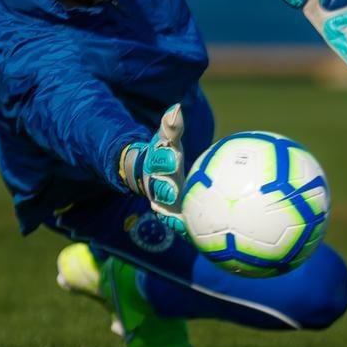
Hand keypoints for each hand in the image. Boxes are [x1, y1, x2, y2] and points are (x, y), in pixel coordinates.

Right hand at [119, 104, 187, 236]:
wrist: (151, 177)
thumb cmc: (164, 154)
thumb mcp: (166, 140)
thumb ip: (171, 127)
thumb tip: (176, 108)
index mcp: (156, 164)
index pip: (158, 160)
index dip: (164, 158)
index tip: (172, 156)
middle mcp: (155, 185)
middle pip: (157, 188)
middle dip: (163, 190)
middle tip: (172, 192)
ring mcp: (162, 203)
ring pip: (165, 211)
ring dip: (171, 218)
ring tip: (180, 224)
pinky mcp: (171, 216)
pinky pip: (177, 224)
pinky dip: (184, 231)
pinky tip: (194, 238)